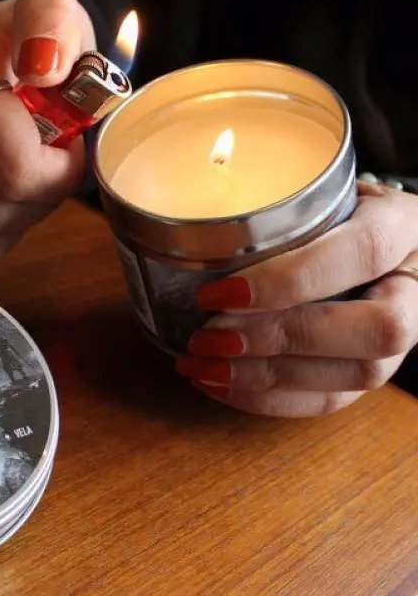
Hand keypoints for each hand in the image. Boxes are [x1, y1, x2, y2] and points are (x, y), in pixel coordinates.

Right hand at [0, 0, 94, 267]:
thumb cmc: (24, 54)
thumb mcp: (57, 22)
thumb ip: (57, 28)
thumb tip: (41, 67)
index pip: (13, 166)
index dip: (57, 178)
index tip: (67, 156)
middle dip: (35, 202)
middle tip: (43, 171)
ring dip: (11, 222)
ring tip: (16, 182)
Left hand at [176, 182, 417, 416]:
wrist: (385, 249)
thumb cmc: (340, 216)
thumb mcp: (322, 194)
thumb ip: (282, 211)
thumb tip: (201, 235)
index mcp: (403, 228)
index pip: (361, 253)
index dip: (287, 279)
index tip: (217, 293)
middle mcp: (414, 291)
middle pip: (370, 331)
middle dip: (276, 339)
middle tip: (205, 338)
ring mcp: (400, 342)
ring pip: (349, 376)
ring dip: (261, 379)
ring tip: (198, 366)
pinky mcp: (372, 375)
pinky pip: (328, 402)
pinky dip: (266, 400)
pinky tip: (218, 385)